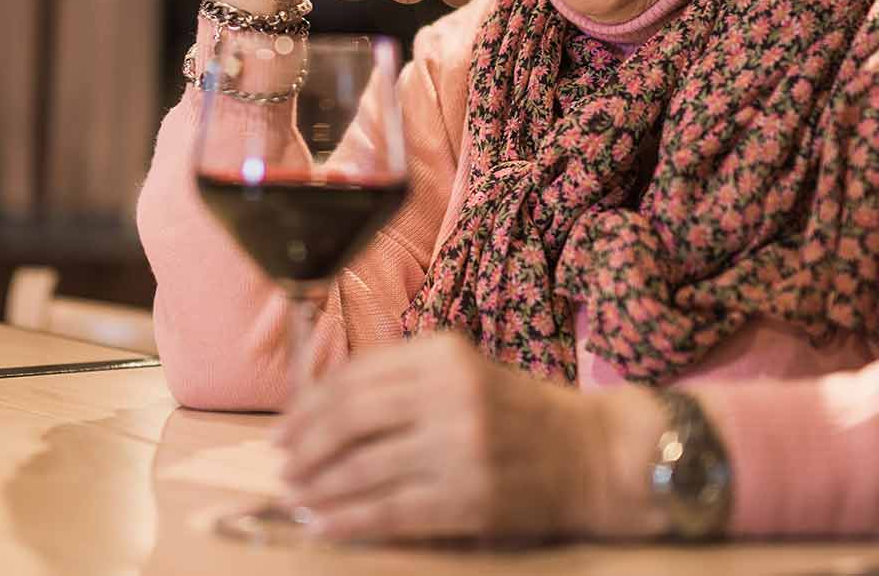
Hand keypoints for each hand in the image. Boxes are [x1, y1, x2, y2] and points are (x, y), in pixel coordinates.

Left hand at [274, 332, 670, 541]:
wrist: (595, 455)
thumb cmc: (522, 413)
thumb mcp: (464, 372)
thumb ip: (402, 380)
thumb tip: (320, 407)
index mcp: (445, 355)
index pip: (355, 377)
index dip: (309, 406)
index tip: (285, 427)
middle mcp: (450, 395)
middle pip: (350, 419)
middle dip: (305, 446)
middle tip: (282, 464)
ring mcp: (459, 448)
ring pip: (363, 467)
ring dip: (319, 485)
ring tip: (296, 495)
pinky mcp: (469, 498)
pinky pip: (390, 510)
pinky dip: (348, 518)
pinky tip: (324, 523)